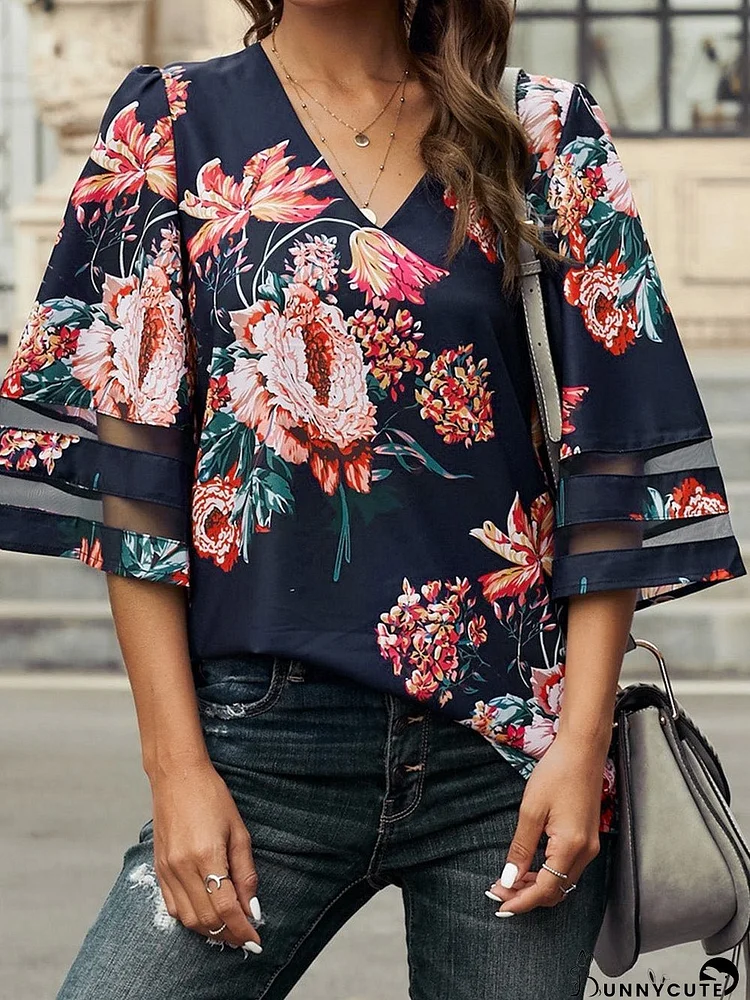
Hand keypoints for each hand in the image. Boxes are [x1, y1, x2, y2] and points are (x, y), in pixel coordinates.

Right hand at [149, 759, 262, 951]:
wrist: (177, 777)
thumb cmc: (212, 797)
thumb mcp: (238, 831)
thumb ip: (245, 871)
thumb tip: (252, 906)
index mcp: (207, 855)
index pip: (226, 907)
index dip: (242, 928)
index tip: (255, 940)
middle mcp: (183, 867)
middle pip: (207, 918)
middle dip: (228, 934)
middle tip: (245, 938)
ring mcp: (167, 870)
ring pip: (188, 918)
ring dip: (210, 930)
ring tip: (229, 930)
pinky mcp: (158, 870)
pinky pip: (173, 907)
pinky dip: (190, 919)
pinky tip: (205, 916)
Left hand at [487, 735, 607, 915]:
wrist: (582, 751)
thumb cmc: (556, 773)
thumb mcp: (531, 810)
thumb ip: (521, 847)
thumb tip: (510, 878)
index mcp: (571, 846)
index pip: (546, 889)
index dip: (521, 901)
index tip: (500, 904)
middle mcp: (586, 852)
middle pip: (557, 891)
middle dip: (527, 897)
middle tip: (499, 891)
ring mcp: (590, 847)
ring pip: (563, 882)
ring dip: (537, 887)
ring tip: (510, 881)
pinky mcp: (588, 839)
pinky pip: (568, 868)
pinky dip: (549, 874)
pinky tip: (530, 869)